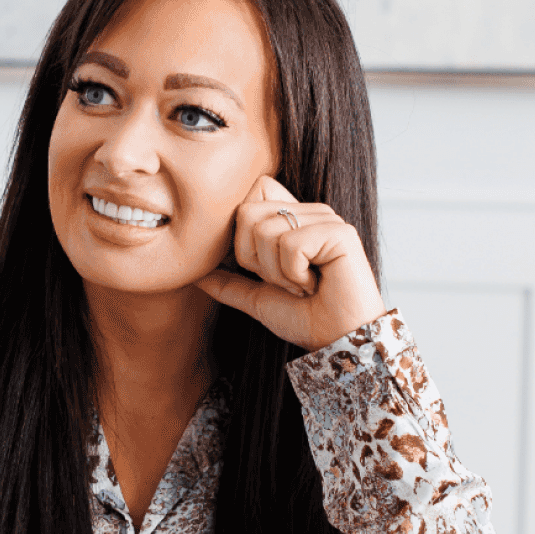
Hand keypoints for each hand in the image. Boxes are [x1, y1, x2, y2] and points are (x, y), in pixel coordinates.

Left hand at [193, 176, 384, 352]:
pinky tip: (315, 284)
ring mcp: (326, 219)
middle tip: (283, 281)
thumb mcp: (256, 298)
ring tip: (301, 284)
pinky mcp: (340, 232)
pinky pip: (290, 244)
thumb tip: (194, 273)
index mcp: (292, 219)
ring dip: (275, 271)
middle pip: (247, 212)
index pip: (252, 191)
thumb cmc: (305, 318)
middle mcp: (309, 212)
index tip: (260, 268)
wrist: (338, 342)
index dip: (242, 234)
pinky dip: (294, 274)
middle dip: (253, 258)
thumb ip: (227, 282)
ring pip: (265, 230)